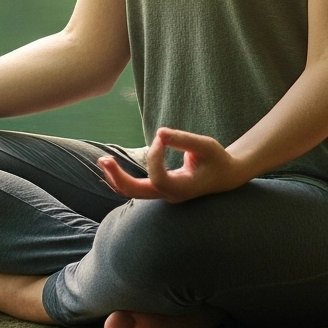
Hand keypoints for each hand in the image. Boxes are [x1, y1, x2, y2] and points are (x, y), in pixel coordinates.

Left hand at [98, 127, 246, 201]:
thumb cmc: (217, 160)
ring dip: (115, 177)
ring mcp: (162, 194)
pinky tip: (111, 165)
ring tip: (102, 160)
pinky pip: (134, 188)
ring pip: (132, 192)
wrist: (225, 176)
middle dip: (118, 176)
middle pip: (136, 193)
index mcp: (182, 188)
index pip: (158, 176)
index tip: (162, 137)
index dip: (155, 155)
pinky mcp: (159, 189)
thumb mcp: (206, 146)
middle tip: (104, 159)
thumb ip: (184, 139)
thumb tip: (159, 132)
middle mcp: (169, 195)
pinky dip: (121, 178)